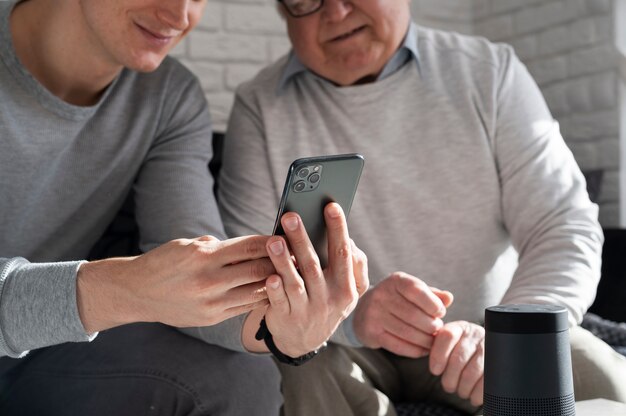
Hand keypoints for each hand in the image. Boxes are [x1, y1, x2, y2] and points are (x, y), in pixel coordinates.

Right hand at [77, 235, 274, 331]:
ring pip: (255, 292)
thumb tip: (249, 245)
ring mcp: (210, 302)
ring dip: (275, 282)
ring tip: (289, 274)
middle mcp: (208, 280)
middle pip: (257, 270)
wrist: (136, 293)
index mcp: (203, 256)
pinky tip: (271, 291)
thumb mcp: (187, 245)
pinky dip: (260, 298)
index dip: (271, 242)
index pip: (248, 247)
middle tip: (296, 256)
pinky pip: (244, 307)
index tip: (286, 237)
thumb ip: (218, 246)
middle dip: (279, 262)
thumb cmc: (164, 262)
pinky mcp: (211, 318)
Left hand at [249, 202, 367, 356]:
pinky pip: (279, 302)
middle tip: (290, 216)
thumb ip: (353, 265)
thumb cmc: (326, 302)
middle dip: (302, 239)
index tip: (331, 206)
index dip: (338, 229)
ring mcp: (307, 310)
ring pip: (294, 282)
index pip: (342, 253)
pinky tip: (269, 276)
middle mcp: (328, 299)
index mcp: (346, 287)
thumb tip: (348, 239)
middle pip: (314, 265)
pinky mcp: (286, 318)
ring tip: (273, 241)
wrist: (304, 340)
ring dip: (283, 261)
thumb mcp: (347, 290)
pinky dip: (274, 289)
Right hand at [353, 272, 452, 357]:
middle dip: (431, 326)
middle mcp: (381, 295)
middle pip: (414, 315)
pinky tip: (423, 349)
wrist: (363, 310)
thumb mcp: (413, 292)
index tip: (440, 313)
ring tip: (433, 341)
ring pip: (407, 333)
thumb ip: (432, 295)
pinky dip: (415, 350)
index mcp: (395, 281)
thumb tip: (449, 298)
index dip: (433, 304)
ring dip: (425, 340)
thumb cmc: (397, 299)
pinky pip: (398, 346)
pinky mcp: (370, 332)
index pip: (416, 291)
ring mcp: (374, 314)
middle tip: (438, 330)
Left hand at [429, 321, 484, 406]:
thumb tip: (434, 367)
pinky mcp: (499, 363)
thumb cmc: (459, 348)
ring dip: (463, 387)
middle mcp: (475, 335)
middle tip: (448, 386)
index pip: (447, 337)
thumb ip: (438, 347)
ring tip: (460, 391)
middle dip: (450, 378)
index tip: (435, 371)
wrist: (484, 348)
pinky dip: (477, 393)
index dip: (438, 356)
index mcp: (459, 327)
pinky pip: (486, 382)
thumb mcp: (448, 343)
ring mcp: (489, 348)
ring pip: (472, 373)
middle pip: (458, 359)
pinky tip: (472, 395)